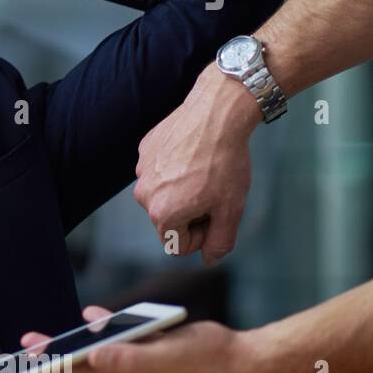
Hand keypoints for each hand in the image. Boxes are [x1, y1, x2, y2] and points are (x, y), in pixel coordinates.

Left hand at [13, 306, 269, 372]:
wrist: (236, 361)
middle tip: (2, 366)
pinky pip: (113, 340)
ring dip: (58, 351)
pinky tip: (91, 315)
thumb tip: (96, 357)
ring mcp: (130, 363)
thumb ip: (129, 359)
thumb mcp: (163, 357)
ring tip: (32, 343)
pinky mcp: (143, 348)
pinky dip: (98, 328)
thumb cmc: (201, 360)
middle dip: (34, 369)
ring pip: (84, 358)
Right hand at [134, 64, 261, 264]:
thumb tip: (208, 259)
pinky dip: (175, 169)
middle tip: (214, 191)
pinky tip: (193, 154)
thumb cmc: (226, 162)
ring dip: (182, 191)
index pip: (177, 246)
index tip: (217, 214)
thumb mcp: (231, 209)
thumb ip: (219, 242)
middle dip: (190, 213)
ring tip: (204, 170)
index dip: (202, 236)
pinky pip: (159, 171)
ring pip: (163, 195)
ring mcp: (141, 172)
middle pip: (168, 221)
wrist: (216, 113)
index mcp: (163, 215)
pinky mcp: (144, 151)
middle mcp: (144, 196)